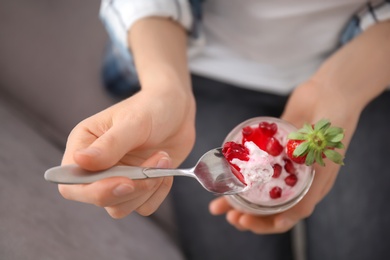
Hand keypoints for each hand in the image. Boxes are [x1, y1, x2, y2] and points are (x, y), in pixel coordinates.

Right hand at [59, 88, 195, 217]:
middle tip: (155, 165)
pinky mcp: (137, 187)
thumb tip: (80, 161)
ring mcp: (117, 179)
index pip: (72, 183)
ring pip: (121, 207)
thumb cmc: (152, 108)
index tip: (126, 181)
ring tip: (163, 158)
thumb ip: (110, 144)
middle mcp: (96, 166)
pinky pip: (143, 206)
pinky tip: (165, 168)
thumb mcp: (134, 122)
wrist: (177, 110)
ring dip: (147, 188)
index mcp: (83, 145)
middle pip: (98, 200)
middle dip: (130, 189)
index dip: (95, 191)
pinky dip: (158, 191)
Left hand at [208, 21, 389, 232]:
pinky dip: (241, 173)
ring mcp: (284, 165)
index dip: (267, 223)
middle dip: (248, 215)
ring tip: (218, 203)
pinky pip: (255, 166)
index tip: (246, 222)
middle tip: (229, 215)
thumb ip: (311, 158)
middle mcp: (297, 179)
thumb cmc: (334, 119)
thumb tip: (291, 175)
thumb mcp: (326, 143)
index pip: (290, 214)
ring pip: (259, 188)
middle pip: (271, 206)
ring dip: (239, 198)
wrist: (330, 92)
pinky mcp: (275, 150)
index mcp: (312, 186)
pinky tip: (224, 174)